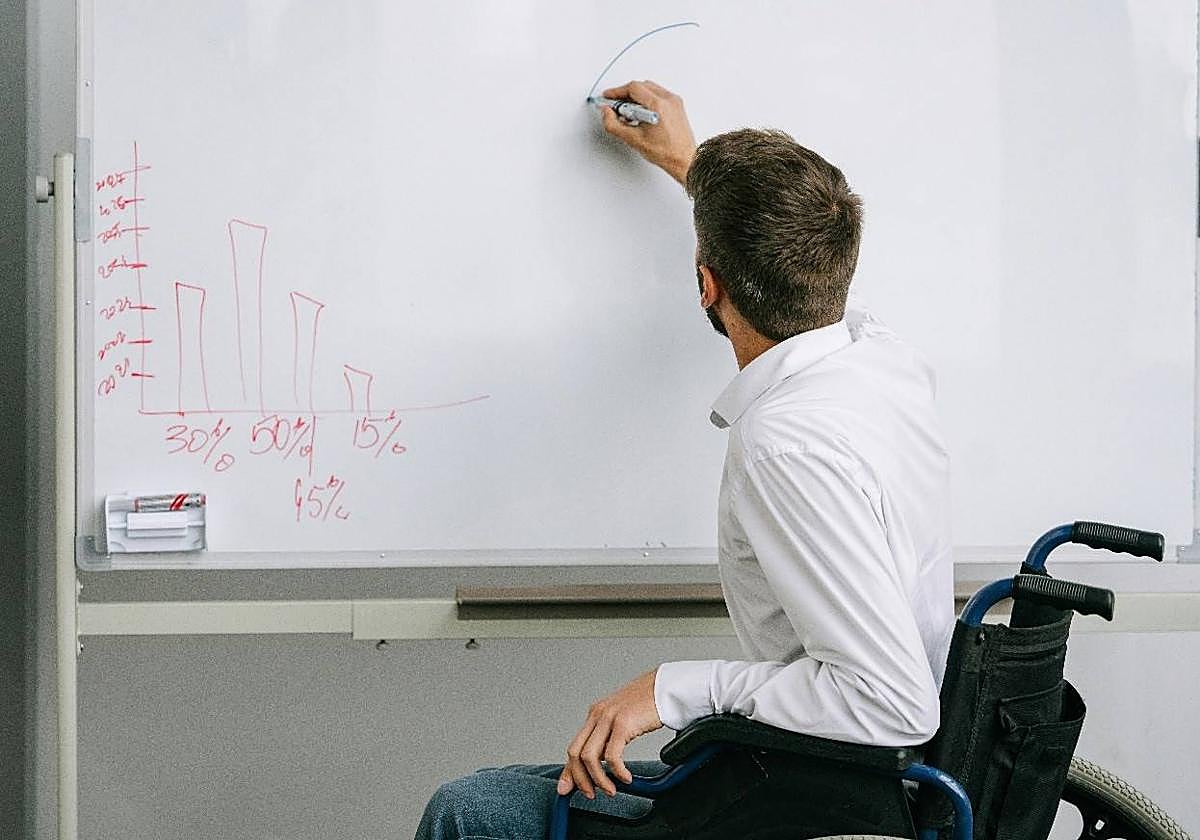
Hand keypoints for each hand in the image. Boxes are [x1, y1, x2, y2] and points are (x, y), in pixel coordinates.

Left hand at [557, 669, 662, 798]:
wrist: (667, 686)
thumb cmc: (649, 703)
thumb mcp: (623, 719)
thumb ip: (609, 736)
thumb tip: (602, 761)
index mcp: (596, 714)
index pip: (574, 746)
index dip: (569, 771)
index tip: (567, 788)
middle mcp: (598, 714)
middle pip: (575, 753)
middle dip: (580, 779)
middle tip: (590, 793)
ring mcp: (608, 718)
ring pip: (589, 756)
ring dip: (598, 779)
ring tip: (610, 789)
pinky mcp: (623, 723)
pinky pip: (612, 756)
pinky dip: (617, 772)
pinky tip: (625, 777)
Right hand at [597, 81, 696, 186]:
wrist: (683, 160)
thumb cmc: (665, 152)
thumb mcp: (633, 140)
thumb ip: (614, 124)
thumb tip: (606, 112)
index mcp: (658, 105)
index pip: (633, 88)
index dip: (617, 91)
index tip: (608, 97)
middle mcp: (668, 99)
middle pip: (641, 86)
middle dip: (625, 94)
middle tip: (615, 106)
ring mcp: (674, 101)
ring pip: (650, 88)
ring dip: (636, 96)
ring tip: (628, 112)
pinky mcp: (677, 105)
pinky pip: (658, 94)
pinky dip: (646, 100)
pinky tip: (641, 113)